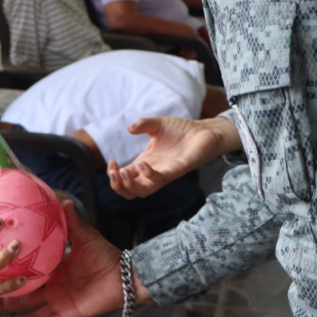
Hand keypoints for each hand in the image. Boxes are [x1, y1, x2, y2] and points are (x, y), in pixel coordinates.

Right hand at [0, 201, 123, 316]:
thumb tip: (62, 201)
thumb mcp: (84, 236)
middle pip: (20, 294)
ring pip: (26, 311)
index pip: (26, 272)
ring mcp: (57, 304)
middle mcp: (52, 289)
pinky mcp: (65, 316)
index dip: (8, 270)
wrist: (125, 276)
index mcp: (53, 271)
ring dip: (6, 311)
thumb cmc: (106, 256)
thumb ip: (71, 222)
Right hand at [108, 116, 240, 198]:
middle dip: (118, 185)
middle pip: (131, 191)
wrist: (204, 130)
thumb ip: (143, 125)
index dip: (115, 175)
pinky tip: (142, 164)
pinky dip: (148, 174)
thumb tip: (129, 129)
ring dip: (129, 185)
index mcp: (146, 163)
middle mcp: (153, 171)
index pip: (126, 178)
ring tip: (123, 172)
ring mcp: (164, 173)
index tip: (112, 162)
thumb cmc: (182, 130)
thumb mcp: (157, 124)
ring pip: (142, 192)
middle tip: (114, 171)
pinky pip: (159, 180)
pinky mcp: (176, 171)